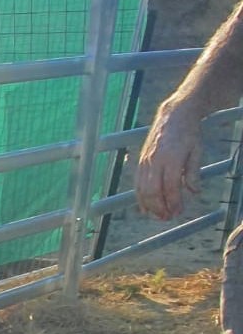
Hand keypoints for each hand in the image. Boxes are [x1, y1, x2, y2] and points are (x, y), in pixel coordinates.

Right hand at [135, 104, 202, 220]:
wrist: (174, 115)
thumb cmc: (188, 133)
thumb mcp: (197, 150)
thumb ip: (193, 173)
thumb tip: (194, 192)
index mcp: (171, 158)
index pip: (171, 186)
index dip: (174, 202)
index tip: (178, 211)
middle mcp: (155, 161)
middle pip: (153, 191)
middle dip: (159, 207)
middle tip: (167, 217)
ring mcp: (145, 162)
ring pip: (142, 190)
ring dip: (149, 206)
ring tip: (157, 215)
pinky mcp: (140, 162)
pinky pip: (137, 184)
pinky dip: (140, 198)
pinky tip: (145, 208)